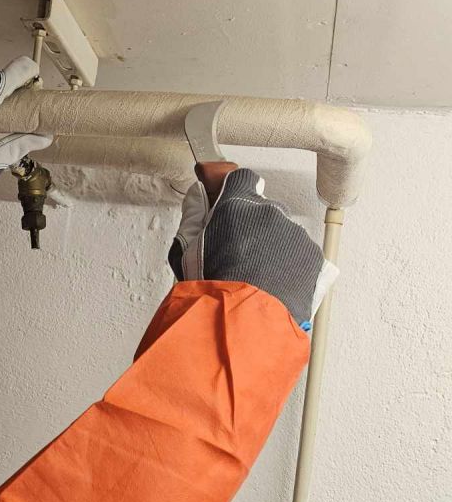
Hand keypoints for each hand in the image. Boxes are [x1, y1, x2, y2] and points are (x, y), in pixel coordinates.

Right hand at [169, 167, 337, 328]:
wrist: (247, 322)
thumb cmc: (216, 290)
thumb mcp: (187, 250)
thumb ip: (193, 215)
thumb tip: (198, 196)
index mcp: (238, 205)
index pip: (241, 179)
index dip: (235, 190)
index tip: (231, 202)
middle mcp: (270, 213)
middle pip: (264, 209)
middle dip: (253, 226)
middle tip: (238, 253)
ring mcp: (295, 234)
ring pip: (284, 233)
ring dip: (274, 247)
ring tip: (257, 276)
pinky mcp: (313, 257)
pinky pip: (302, 254)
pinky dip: (292, 266)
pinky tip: (274, 284)